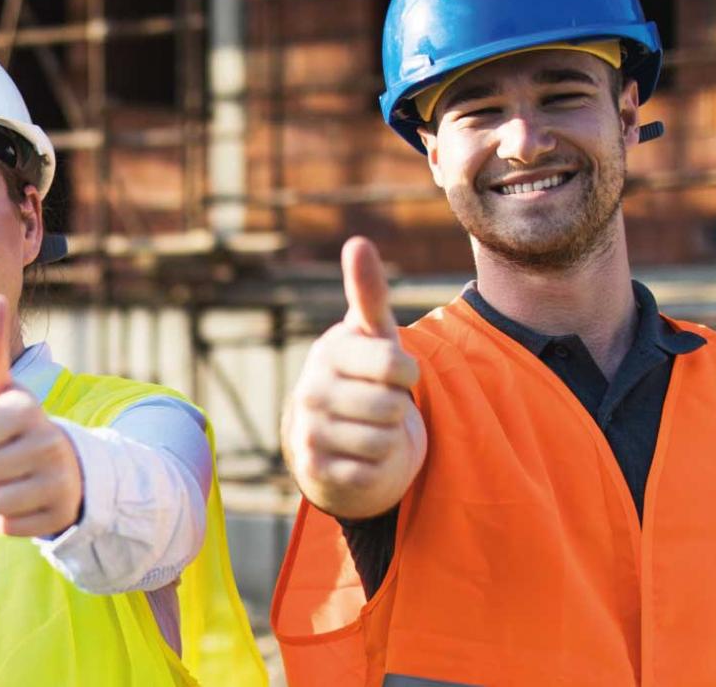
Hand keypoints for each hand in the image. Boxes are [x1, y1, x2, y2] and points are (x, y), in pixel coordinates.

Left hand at [0, 296, 82, 538]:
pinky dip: (8, 518)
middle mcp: (47, 444)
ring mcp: (57, 482)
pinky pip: (6, 527)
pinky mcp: (58, 517)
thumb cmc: (15, 424)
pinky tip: (26, 498)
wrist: (65, 467)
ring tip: (12, 476)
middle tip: (0, 456)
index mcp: (26, 410)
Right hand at [284, 237, 427, 519]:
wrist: (335, 440)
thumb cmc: (364, 377)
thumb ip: (369, 292)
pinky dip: (376, 468)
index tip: (398, 372)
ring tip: (371, 430)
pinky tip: (360, 457)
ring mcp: (308, 432)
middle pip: (391, 406)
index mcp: (329, 352)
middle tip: (381, 405)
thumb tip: (357, 241)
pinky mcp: (314, 471)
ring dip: (388, 440)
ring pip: (382, 441)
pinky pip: (369, 473)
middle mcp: (310, 390)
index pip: (394, 365)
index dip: (407, 373)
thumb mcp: (372, 336)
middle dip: (397, 409)